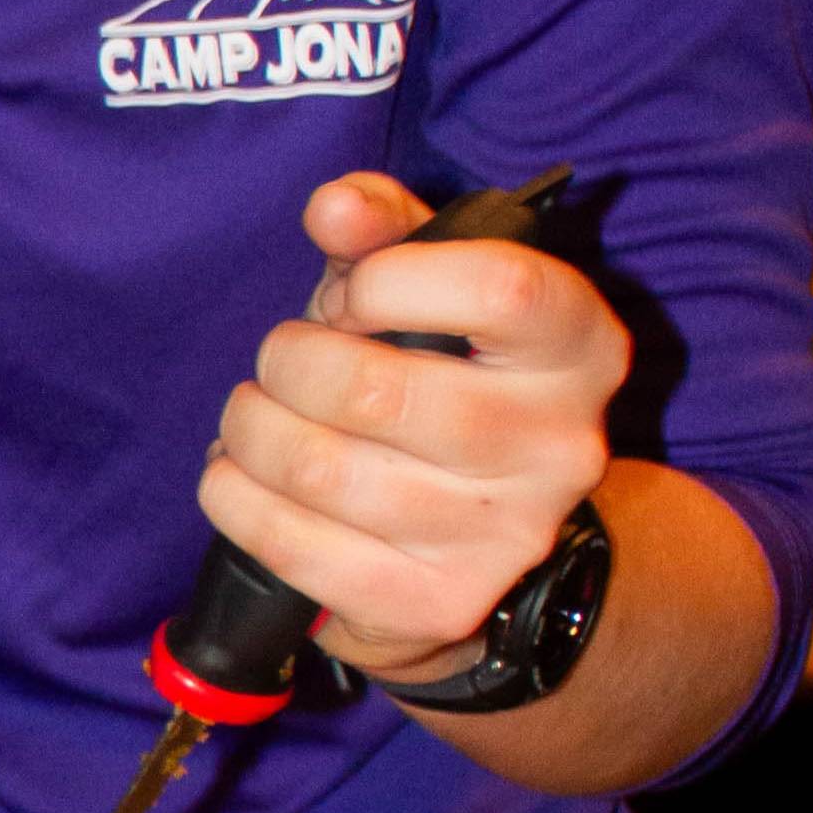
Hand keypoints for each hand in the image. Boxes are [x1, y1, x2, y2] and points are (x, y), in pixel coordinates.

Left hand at [201, 171, 625, 682]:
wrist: (475, 530)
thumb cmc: (437, 373)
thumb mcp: (424, 284)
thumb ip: (385, 227)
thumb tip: (334, 209)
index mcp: (579, 348)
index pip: (503, 290)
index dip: (391, 279)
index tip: (350, 293)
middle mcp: (561, 446)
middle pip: (375, 389)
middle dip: (288, 361)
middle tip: (282, 361)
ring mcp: (504, 536)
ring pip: (318, 469)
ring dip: (249, 429)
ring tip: (254, 417)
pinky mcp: (437, 603)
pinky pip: (291, 545)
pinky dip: (233, 497)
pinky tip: (240, 475)